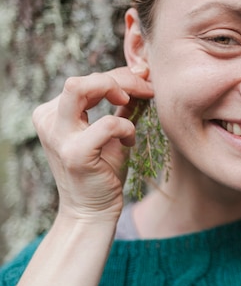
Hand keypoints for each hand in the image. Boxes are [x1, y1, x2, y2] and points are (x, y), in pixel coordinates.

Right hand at [32, 67, 152, 222]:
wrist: (93, 211)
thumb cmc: (103, 170)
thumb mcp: (112, 131)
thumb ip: (121, 104)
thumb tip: (141, 74)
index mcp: (53, 112)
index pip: (87, 80)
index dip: (120, 76)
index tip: (146, 82)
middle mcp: (48, 120)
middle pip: (81, 78)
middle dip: (121, 79)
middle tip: (148, 89)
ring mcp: (58, 137)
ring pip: (80, 88)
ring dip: (119, 89)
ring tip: (136, 103)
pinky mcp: (75, 154)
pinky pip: (107, 124)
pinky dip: (127, 127)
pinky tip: (130, 143)